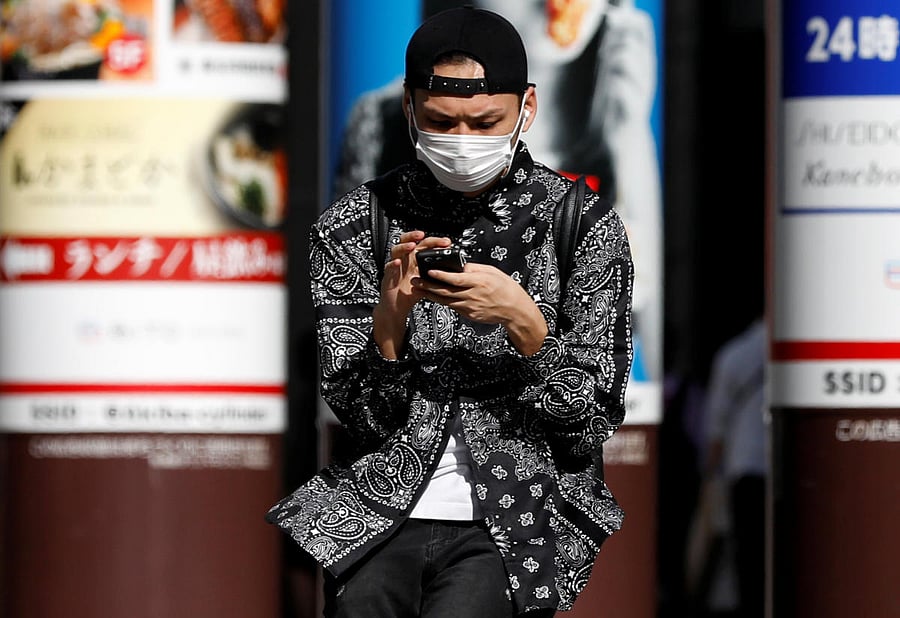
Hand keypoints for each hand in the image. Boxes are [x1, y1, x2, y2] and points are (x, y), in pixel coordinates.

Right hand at [372, 232, 449, 358]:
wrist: (397, 307)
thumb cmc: (411, 293)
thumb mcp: (428, 282)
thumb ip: (437, 274)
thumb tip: (454, 271)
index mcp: (415, 259)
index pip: (424, 244)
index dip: (434, 241)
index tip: (445, 242)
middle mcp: (405, 260)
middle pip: (408, 241)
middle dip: (415, 236)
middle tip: (423, 235)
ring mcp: (396, 266)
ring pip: (396, 250)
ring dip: (404, 247)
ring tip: (411, 246)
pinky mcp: (388, 275)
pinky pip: (388, 266)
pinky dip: (393, 264)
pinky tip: (398, 263)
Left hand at [413, 262, 547, 355]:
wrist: (514, 309)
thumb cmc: (505, 288)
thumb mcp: (492, 272)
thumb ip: (474, 268)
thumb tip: (460, 265)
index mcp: (479, 281)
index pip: (456, 278)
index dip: (441, 275)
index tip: (429, 271)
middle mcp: (472, 295)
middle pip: (446, 291)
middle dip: (428, 286)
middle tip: (415, 281)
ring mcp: (470, 307)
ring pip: (445, 301)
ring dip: (430, 295)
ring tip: (418, 289)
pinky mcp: (469, 314)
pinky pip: (452, 307)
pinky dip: (441, 301)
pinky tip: (432, 297)